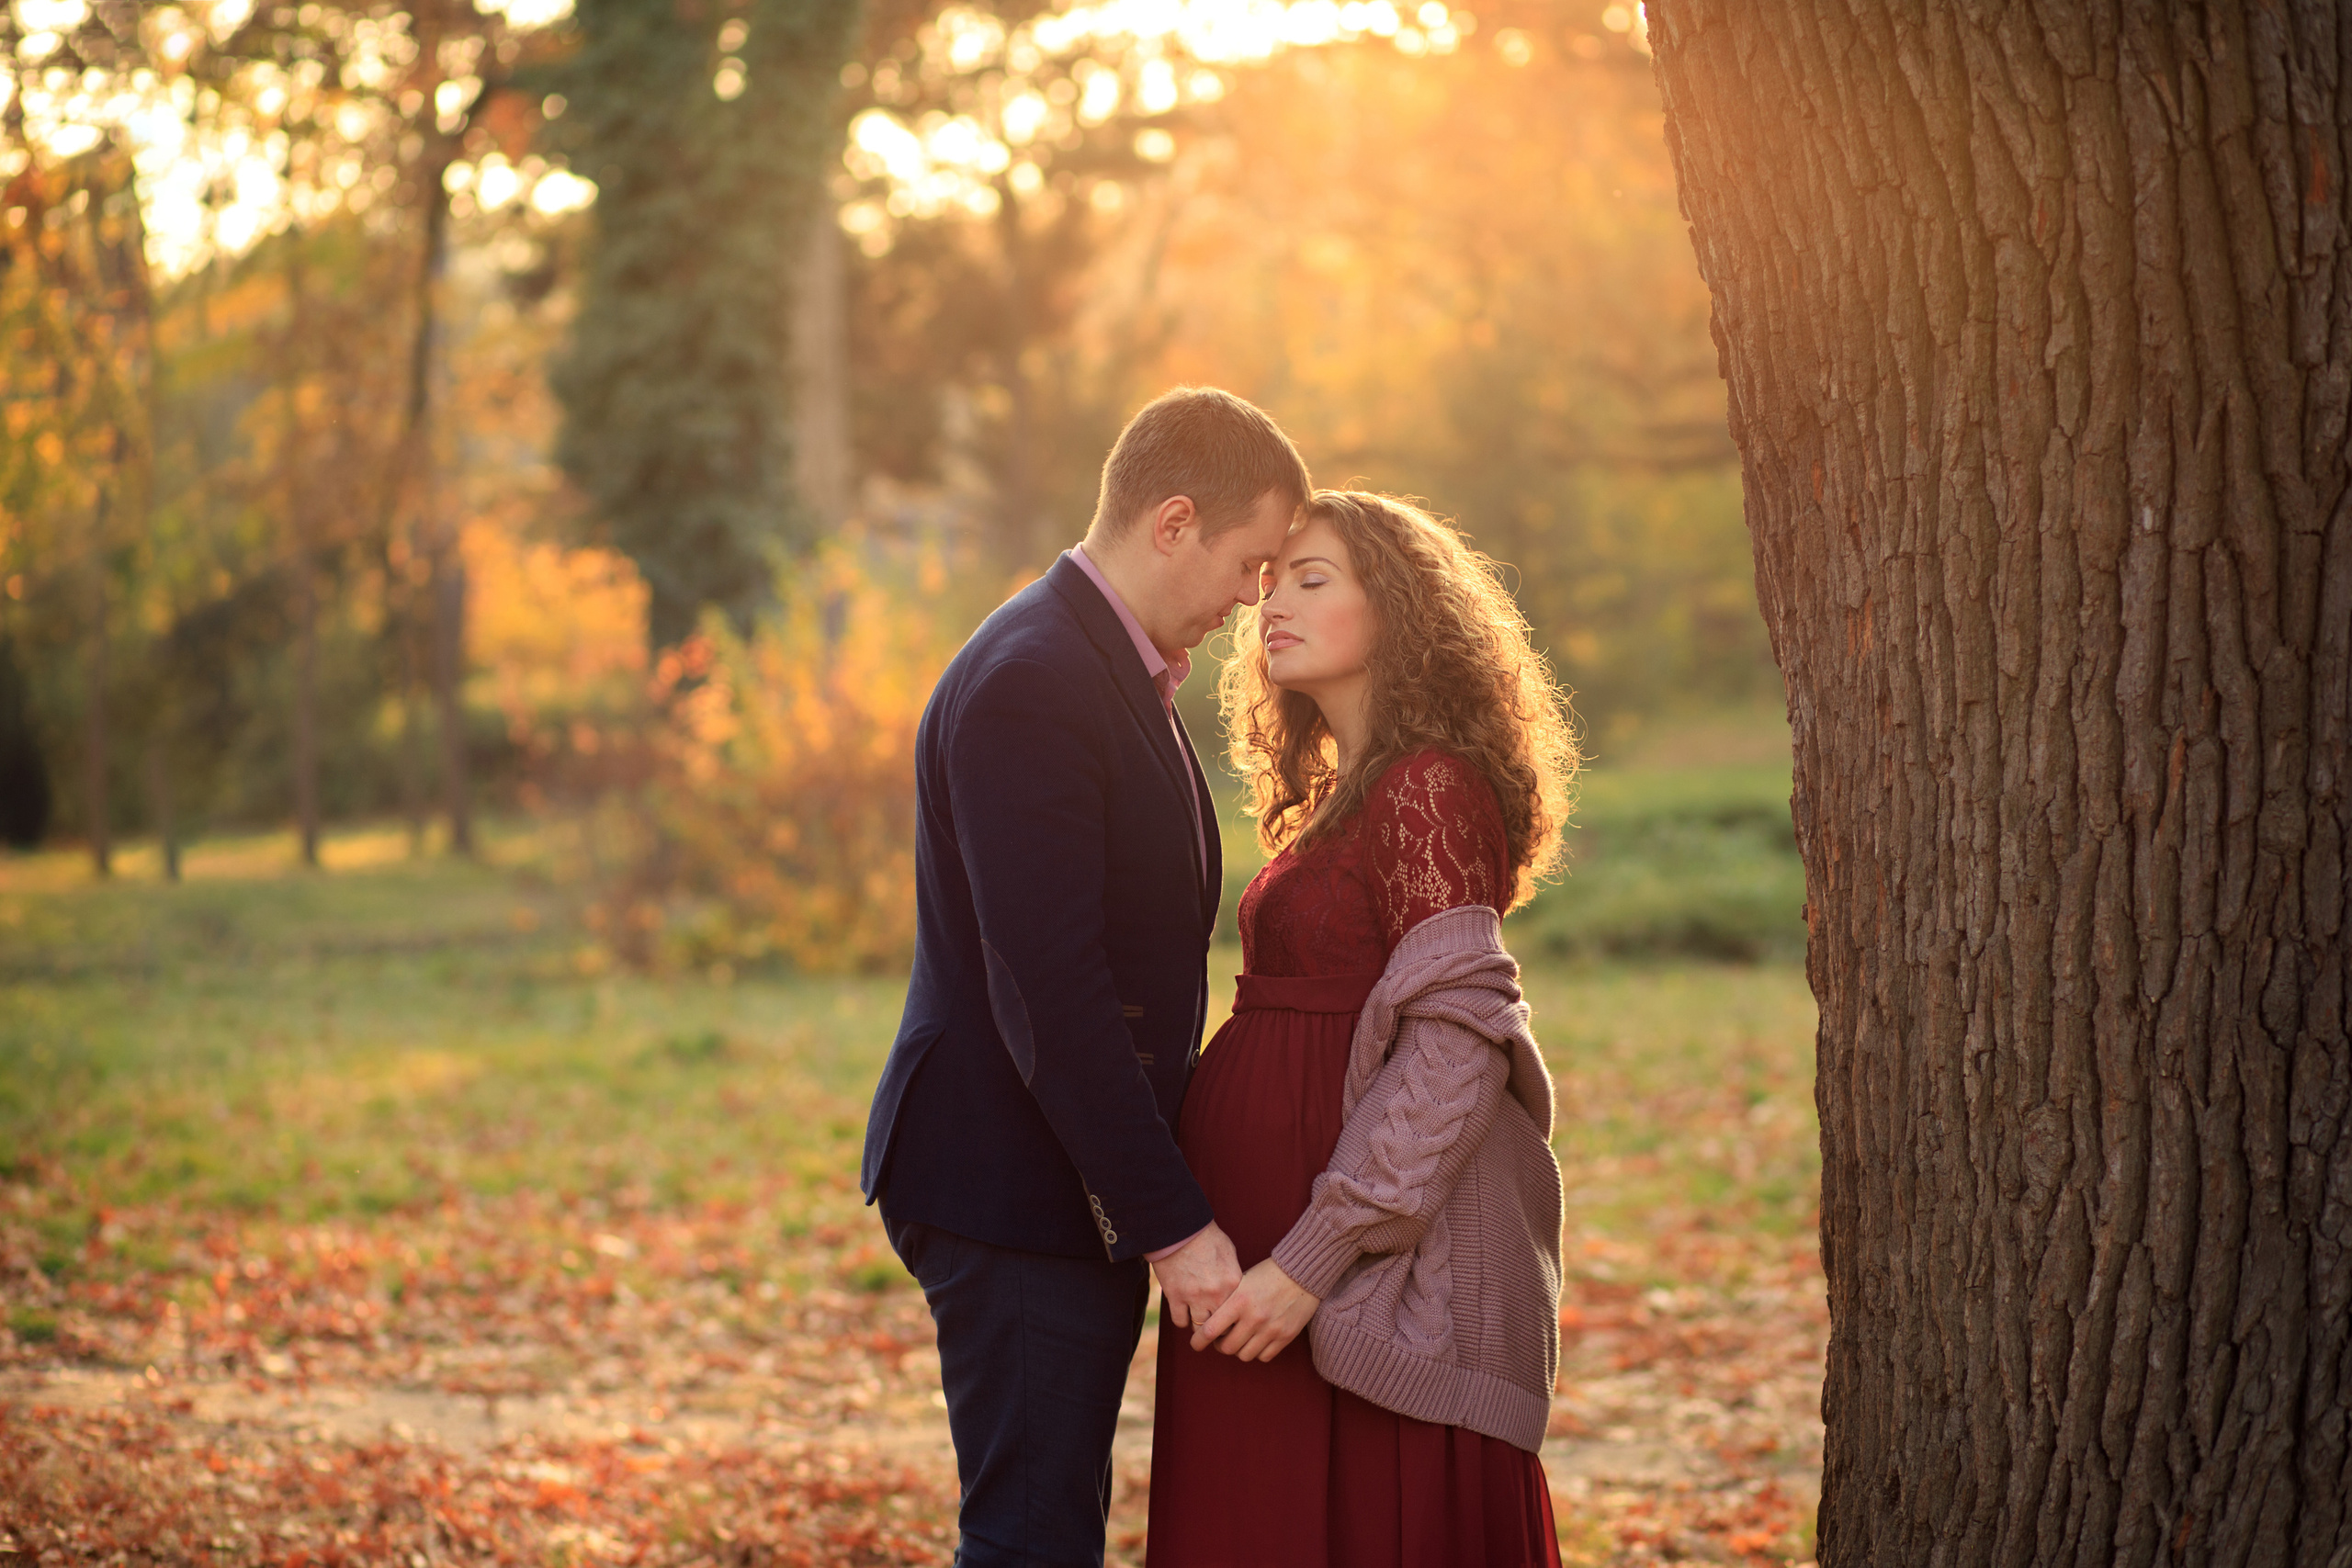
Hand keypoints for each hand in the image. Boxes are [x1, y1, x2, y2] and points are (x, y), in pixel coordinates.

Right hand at [1150, 1222, 1240, 1330]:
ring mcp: (1195, 1296)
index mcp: (1233, 1281)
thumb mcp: (1228, 1253)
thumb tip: (1237, 1294)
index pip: (1240, 1314)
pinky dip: (1182, 1319)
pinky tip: (1184, 1311)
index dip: (1235, 1319)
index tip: (1231, 1320)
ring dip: (1199, 1325)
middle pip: (1222, 1326)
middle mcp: (1216, 1293)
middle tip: (1215, 1327)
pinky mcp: (1175, 1296)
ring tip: (1199, 1319)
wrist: (1178, 1227)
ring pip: (1200, 1328)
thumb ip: (1234, 1277)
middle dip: (1219, 1329)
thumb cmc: (1205, 1237)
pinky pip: (1180, 1321)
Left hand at [1192, 1259, 1317, 1361]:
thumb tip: (1209, 1324)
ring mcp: (1271, 1329)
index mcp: (1239, 1301)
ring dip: (1238, 1350)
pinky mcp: (1285, 1336)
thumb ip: (1227, 1303)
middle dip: (1220, 1346)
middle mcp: (1254, 1317)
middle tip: (1220, 1340)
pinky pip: (1264, 1356)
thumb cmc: (1268, 1274)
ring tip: (1239, 1340)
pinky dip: (1257, 1352)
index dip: (1199, 1341)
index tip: (1196, 1343)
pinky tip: (1256, 1341)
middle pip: (1227, 1348)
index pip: (1210, 1330)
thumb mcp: (1242, 1282)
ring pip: (1244, 1355)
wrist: (1302, 1273)